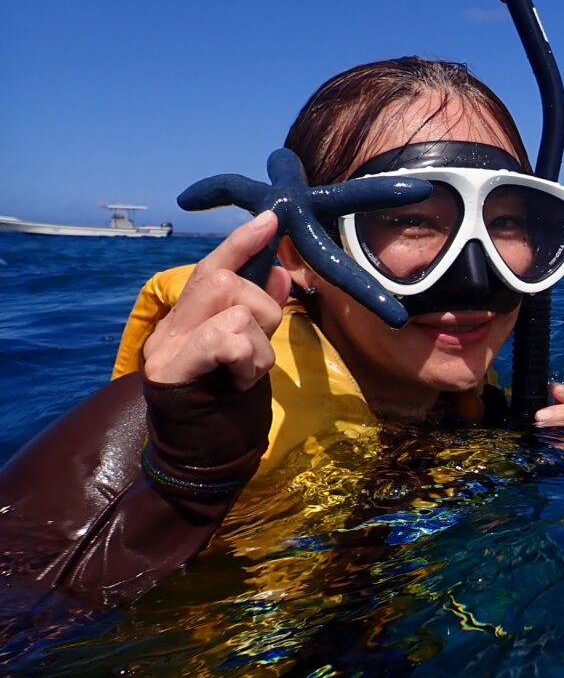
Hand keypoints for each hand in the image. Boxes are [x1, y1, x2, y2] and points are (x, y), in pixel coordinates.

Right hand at [142, 211, 291, 390]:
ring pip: (233, 308)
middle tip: (259, 345)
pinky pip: (225, 338)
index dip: (242, 241)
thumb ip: (261, 311)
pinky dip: (246, 358)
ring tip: (248, 373)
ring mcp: (168, 346)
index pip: (213, 266)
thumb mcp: (251, 351)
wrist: (200, 459)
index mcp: (190, 316)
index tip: (271, 218)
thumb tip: (279, 269)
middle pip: (222, 279)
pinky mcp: (170, 369)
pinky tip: (240, 381)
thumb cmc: (227, 405)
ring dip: (259, 343)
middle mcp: (172, 325)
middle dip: (260, 306)